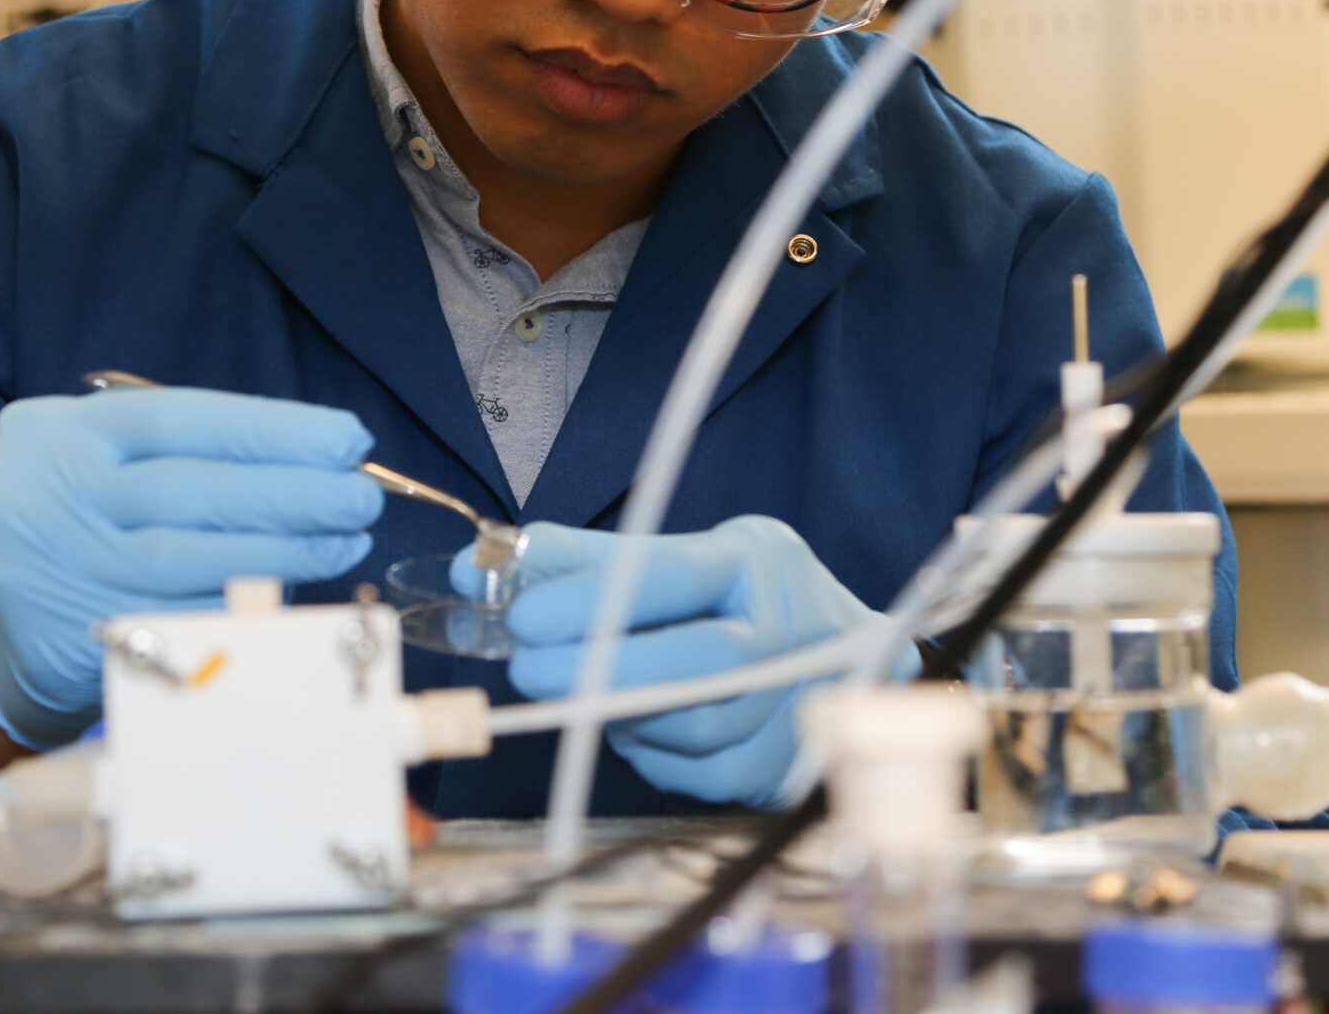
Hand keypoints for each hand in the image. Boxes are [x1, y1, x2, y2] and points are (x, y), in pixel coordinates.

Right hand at [0, 388, 382, 749]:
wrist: (5, 630)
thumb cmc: (90, 524)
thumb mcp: (115, 464)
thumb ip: (198, 455)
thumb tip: (323, 461)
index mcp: (62, 432)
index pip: (183, 418)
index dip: (273, 430)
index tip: (348, 440)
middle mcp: (47, 495)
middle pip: (191, 489)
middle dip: (291, 493)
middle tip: (361, 499)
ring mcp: (54, 571)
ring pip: (189, 558)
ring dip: (282, 552)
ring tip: (344, 544)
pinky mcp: (70, 639)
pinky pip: (176, 619)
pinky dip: (241, 605)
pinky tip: (292, 595)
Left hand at [476, 516, 917, 806]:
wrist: (851, 661)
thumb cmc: (744, 599)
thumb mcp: (686, 555)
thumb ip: (588, 561)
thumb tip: (478, 569)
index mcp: (755, 563)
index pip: (668, 577)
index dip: (591, 597)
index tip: (523, 614)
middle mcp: (784, 632)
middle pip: (691, 662)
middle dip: (596, 669)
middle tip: (526, 668)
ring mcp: (790, 704)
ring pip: (687, 725)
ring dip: (619, 713)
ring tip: (583, 692)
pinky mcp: (778, 765)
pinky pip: (694, 773)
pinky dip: (651, 752)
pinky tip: (636, 726)